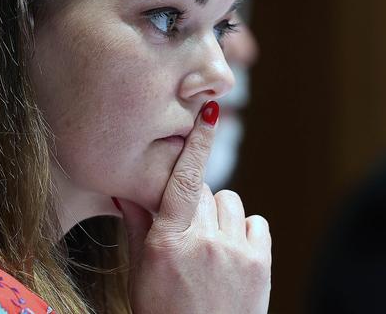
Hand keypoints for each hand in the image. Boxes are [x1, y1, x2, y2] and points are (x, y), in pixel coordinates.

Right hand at [118, 101, 271, 313]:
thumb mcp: (141, 274)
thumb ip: (138, 227)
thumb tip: (126, 191)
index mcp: (168, 242)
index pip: (182, 180)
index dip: (197, 142)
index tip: (209, 111)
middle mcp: (203, 242)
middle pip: (204, 190)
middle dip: (194, 204)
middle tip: (187, 234)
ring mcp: (234, 251)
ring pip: (230, 202)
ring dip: (219, 217)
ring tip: (210, 249)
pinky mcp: (259, 262)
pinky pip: (255, 222)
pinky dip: (244, 232)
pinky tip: (231, 255)